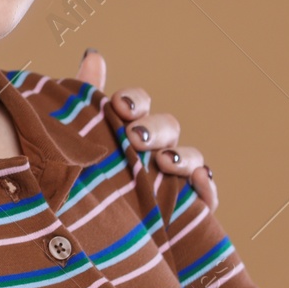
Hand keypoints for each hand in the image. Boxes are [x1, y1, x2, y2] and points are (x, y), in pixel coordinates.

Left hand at [76, 48, 218, 210]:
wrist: (90, 232)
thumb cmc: (88, 176)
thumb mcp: (81, 138)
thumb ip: (87, 98)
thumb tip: (94, 55)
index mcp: (129, 126)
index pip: (138, 104)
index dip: (134, 101)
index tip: (120, 105)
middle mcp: (155, 147)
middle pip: (166, 126)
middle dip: (153, 128)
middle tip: (134, 138)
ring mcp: (174, 177)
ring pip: (190, 156)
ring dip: (181, 155)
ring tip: (164, 162)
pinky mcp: (187, 208)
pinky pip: (206, 196)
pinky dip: (206, 187)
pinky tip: (198, 182)